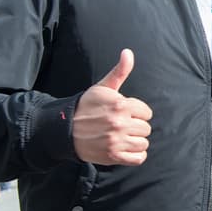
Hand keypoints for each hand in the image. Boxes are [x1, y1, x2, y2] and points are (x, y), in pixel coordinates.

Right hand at [71, 49, 152, 165]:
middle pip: (146, 128)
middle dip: (136, 126)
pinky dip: (136, 155)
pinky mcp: (113, 156)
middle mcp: (120, 123)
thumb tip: (128, 52)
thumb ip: (120, 71)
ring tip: (122, 136)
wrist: (65, 129)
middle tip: (121, 125)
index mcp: (121, 105)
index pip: (146, 112)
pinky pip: (139, 158)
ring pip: (143, 143)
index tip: (124, 113)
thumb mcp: (103, 87)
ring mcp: (116, 141)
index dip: (137, 113)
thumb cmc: (87, 106)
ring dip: (135, 141)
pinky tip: (126, 148)